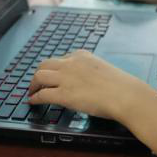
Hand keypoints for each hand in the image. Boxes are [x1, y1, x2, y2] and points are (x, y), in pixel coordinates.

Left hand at [26, 49, 152, 120]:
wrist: (124, 95)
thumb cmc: (120, 86)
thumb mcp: (102, 70)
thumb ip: (90, 72)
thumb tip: (85, 82)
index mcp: (81, 55)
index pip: (61, 59)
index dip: (54, 69)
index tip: (52, 75)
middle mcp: (71, 63)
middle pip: (45, 64)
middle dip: (39, 74)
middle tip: (37, 84)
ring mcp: (66, 78)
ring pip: (39, 76)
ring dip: (33, 84)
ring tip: (32, 92)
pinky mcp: (63, 94)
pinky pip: (42, 94)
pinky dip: (35, 98)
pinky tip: (33, 102)